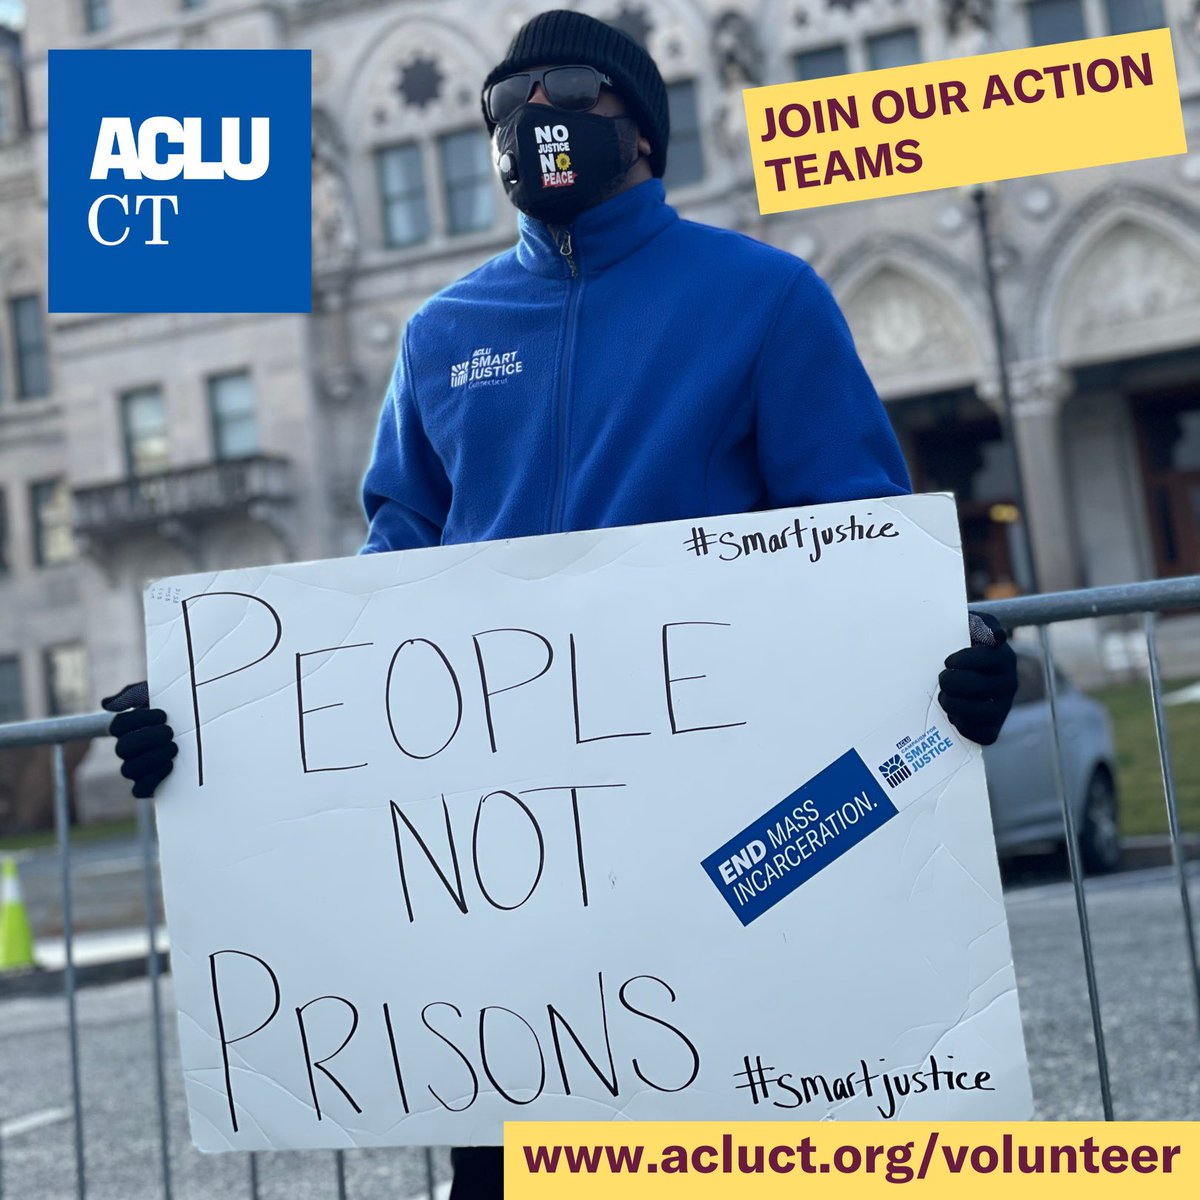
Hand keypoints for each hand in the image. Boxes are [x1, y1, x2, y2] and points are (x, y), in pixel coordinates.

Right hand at [101, 681, 177, 798]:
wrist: (208, 724)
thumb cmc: (180, 706)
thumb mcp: (160, 692)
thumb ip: (134, 694)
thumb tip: (107, 704)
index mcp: (128, 727)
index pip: (118, 725)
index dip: (138, 720)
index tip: (163, 715)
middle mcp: (128, 749)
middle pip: (122, 748)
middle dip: (147, 739)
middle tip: (170, 732)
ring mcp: (137, 767)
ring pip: (129, 770)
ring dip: (152, 758)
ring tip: (174, 747)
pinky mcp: (150, 785)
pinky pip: (139, 790)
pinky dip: (152, 779)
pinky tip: (170, 765)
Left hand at [938, 613, 1017, 746]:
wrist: (959, 666)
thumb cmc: (963, 644)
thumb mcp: (970, 625)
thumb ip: (980, 624)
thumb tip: (995, 637)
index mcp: (1003, 657)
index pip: (985, 659)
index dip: (963, 661)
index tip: (948, 661)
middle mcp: (1008, 683)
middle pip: (980, 686)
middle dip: (953, 683)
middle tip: (942, 679)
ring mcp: (1003, 706)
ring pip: (984, 712)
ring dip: (956, 706)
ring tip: (944, 698)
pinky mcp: (995, 726)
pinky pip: (986, 735)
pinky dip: (966, 728)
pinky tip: (954, 717)